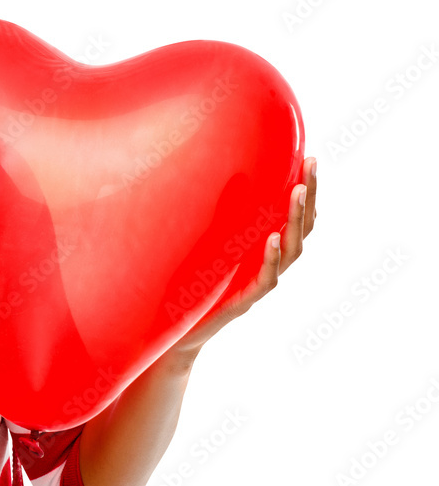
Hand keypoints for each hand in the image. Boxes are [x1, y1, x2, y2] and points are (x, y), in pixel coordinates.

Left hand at [167, 156, 318, 358]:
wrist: (178, 332)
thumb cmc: (193, 287)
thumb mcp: (205, 247)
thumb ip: (216, 221)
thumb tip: (217, 179)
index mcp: (262, 251)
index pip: (293, 218)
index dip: (306, 191)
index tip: (310, 158)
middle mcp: (268, 265)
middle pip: (301, 229)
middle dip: (309, 197)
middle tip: (312, 165)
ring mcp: (259, 284)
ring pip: (291, 252)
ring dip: (295, 221)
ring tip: (297, 192)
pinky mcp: (244, 301)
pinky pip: (266, 279)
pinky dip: (271, 258)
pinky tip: (273, 238)